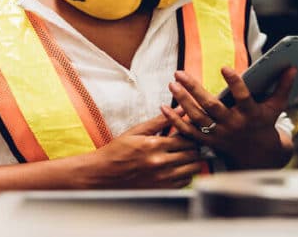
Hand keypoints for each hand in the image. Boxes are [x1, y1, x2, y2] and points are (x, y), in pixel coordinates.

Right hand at [73, 112, 203, 188]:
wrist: (102, 174)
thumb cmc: (117, 152)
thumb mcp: (137, 131)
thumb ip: (161, 120)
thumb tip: (180, 108)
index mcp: (154, 145)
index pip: (186, 137)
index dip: (191, 133)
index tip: (189, 131)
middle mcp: (160, 163)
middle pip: (193, 153)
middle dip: (195, 146)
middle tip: (191, 142)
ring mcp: (162, 178)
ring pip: (193, 168)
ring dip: (194, 160)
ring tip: (186, 155)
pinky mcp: (162, 189)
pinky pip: (186, 182)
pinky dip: (187, 173)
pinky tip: (179, 167)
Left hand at [161, 66, 295, 169]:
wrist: (257, 156)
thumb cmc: (264, 124)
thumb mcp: (276, 107)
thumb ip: (283, 86)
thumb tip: (293, 66)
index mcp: (251, 114)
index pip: (243, 97)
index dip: (235, 83)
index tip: (225, 67)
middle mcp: (234, 124)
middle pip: (212, 106)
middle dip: (194, 90)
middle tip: (180, 73)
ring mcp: (219, 134)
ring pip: (197, 118)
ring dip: (182, 101)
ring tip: (172, 84)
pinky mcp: (209, 142)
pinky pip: (189, 132)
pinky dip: (175, 122)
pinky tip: (164, 107)